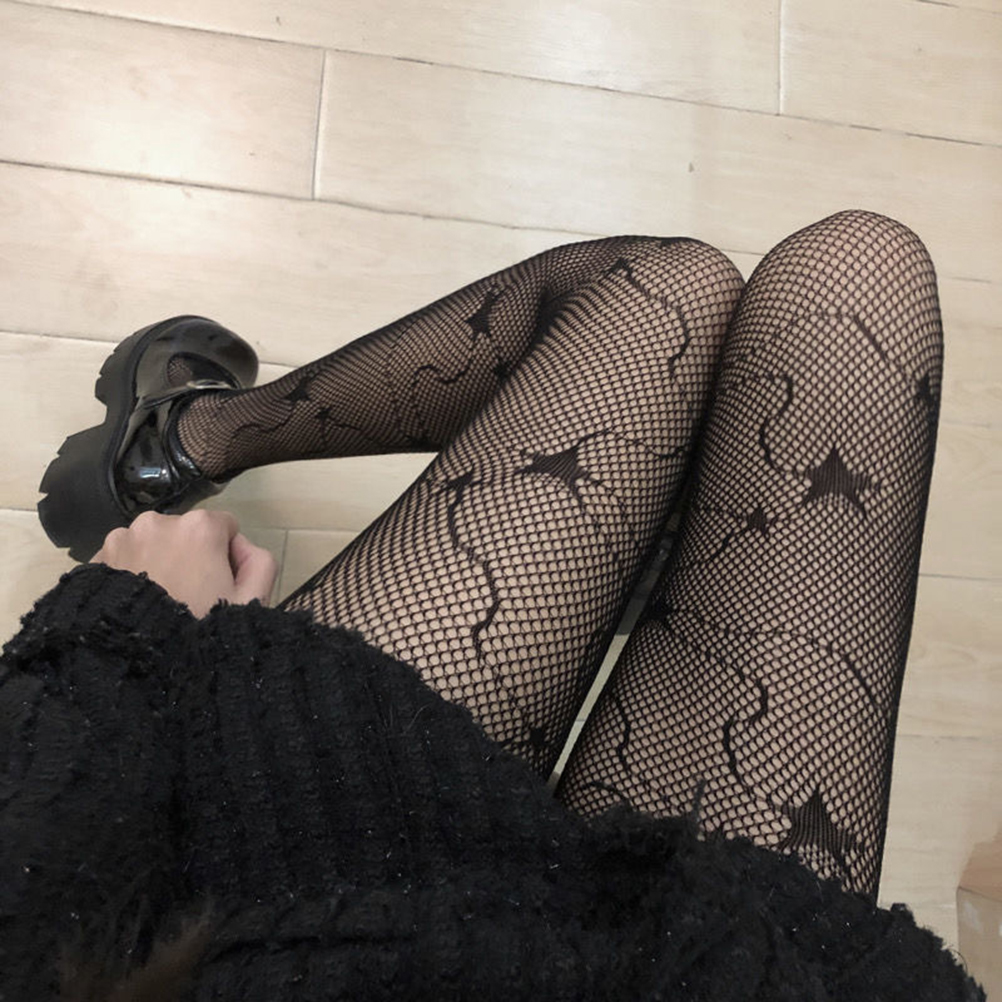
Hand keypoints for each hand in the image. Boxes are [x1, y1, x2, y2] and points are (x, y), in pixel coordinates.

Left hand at [91, 510, 278, 617]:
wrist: (134, 664)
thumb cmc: (198, 629)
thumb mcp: (250, 601)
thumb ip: (260, 562)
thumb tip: (240, 547)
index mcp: (199, 526)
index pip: (225, 527)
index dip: (228, 557)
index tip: (220, 585)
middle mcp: (157, 521)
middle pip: (186, 534)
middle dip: (191, 556)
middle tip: (189, 597)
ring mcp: (121, 538)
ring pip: (153, 544)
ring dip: (159, 562)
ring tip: (159, 602)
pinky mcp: (95, 558)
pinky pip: (124, 559)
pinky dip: (131, 574)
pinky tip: (135, 605)